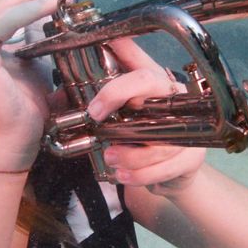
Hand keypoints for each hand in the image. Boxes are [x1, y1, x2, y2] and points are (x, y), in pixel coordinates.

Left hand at [85, 38, 205, 193]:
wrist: (173, 170)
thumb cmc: (143, 133)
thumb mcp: (119, 113)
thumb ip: (90, 101)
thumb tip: (55, 98)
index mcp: (156, 83)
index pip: (141, 71)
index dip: (118, 84)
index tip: (94, 108)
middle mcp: (176, 98)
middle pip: (153, 86)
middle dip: (120, 99)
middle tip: (96, 121)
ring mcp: (189, 127)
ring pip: (157, 138)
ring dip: (129, 152)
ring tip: (111, 159)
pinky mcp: (192, 156)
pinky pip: (165, 167)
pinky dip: (140, 175)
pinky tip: (124, 176)